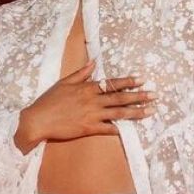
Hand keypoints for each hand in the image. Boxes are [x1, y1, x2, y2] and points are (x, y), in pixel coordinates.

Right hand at [14, 58, 155, 150]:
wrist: (38, 120)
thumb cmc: (49, 101)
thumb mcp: (64, 82)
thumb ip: (81, 73)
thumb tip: (93, 63)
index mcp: (87, 88)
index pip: (112, 83)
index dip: (128, 82)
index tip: (142, 79)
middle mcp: (92, 100)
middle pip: (120, 98)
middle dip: (139, 96)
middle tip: (155, 95)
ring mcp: (92, 115)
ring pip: (119, 113)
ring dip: (136, 112)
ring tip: (150, 111)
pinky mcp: (88, 128)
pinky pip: (108, 129)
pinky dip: (120, 130)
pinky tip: (132, 130)